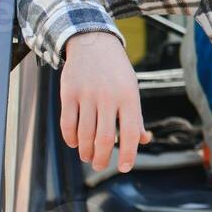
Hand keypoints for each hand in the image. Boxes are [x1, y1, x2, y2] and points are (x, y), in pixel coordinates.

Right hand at [59, 32, 153, 172]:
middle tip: (100, 166)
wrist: (93, 43)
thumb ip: (136, 116)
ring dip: (85, 151)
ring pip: (84, 133)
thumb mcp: (132, 90)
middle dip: (102, 158)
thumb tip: (144, 141)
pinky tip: (74, 143)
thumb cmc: (117, 72)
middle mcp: (109, 97)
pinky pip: (68, 123)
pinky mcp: (68, 93)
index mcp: (129, 97)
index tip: (124, 168)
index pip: (131, 132)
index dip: (128, 154)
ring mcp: (87, 95)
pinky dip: (70, 138)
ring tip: (88, 157)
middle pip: (104, 138)